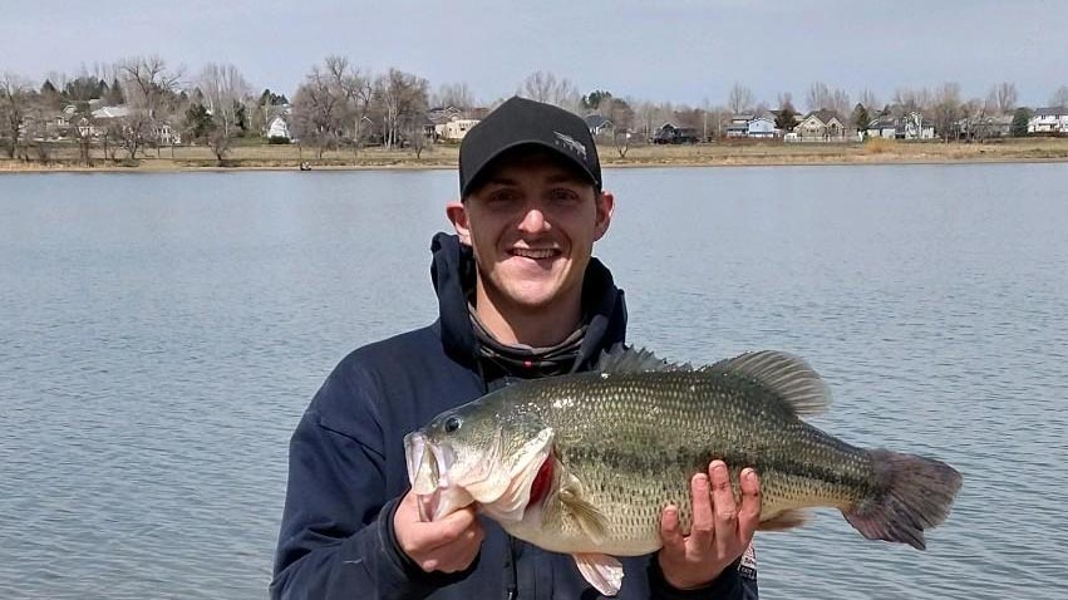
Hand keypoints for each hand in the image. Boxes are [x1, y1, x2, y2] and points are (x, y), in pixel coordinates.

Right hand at [393, 489, 483, 572]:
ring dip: (473, 526)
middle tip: (465, 507)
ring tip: (462, 518)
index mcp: (416, 540)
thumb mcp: (413, 499)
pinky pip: (475, 550)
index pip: (449, 530)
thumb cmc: (409, 518)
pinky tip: (463, 529)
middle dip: (470, 518)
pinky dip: (473, 537)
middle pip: (466, 536)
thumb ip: (431, 488)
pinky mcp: (456, 567)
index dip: (463, 514)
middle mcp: (430, 559)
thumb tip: (451, 479)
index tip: (466, 502)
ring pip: (474, 542)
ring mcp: (444, 566)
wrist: (405, 542)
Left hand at [657, 460, 760, 589]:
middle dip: (723, 490)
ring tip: (698, 478)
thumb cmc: (711, 546)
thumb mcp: (729, 534)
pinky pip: (674, 540)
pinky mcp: (678, 555)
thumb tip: (728, 470)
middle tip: (716, 465)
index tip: (747, 471)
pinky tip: (669, 508)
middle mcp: (723, 546)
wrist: (692, 580)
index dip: (751, 494)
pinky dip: (671, 524)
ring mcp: (700, 552)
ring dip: (701, 501)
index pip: (750, 516)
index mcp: (739, 538)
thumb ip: (731, 509)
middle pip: (726, 517)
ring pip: (703, 527)